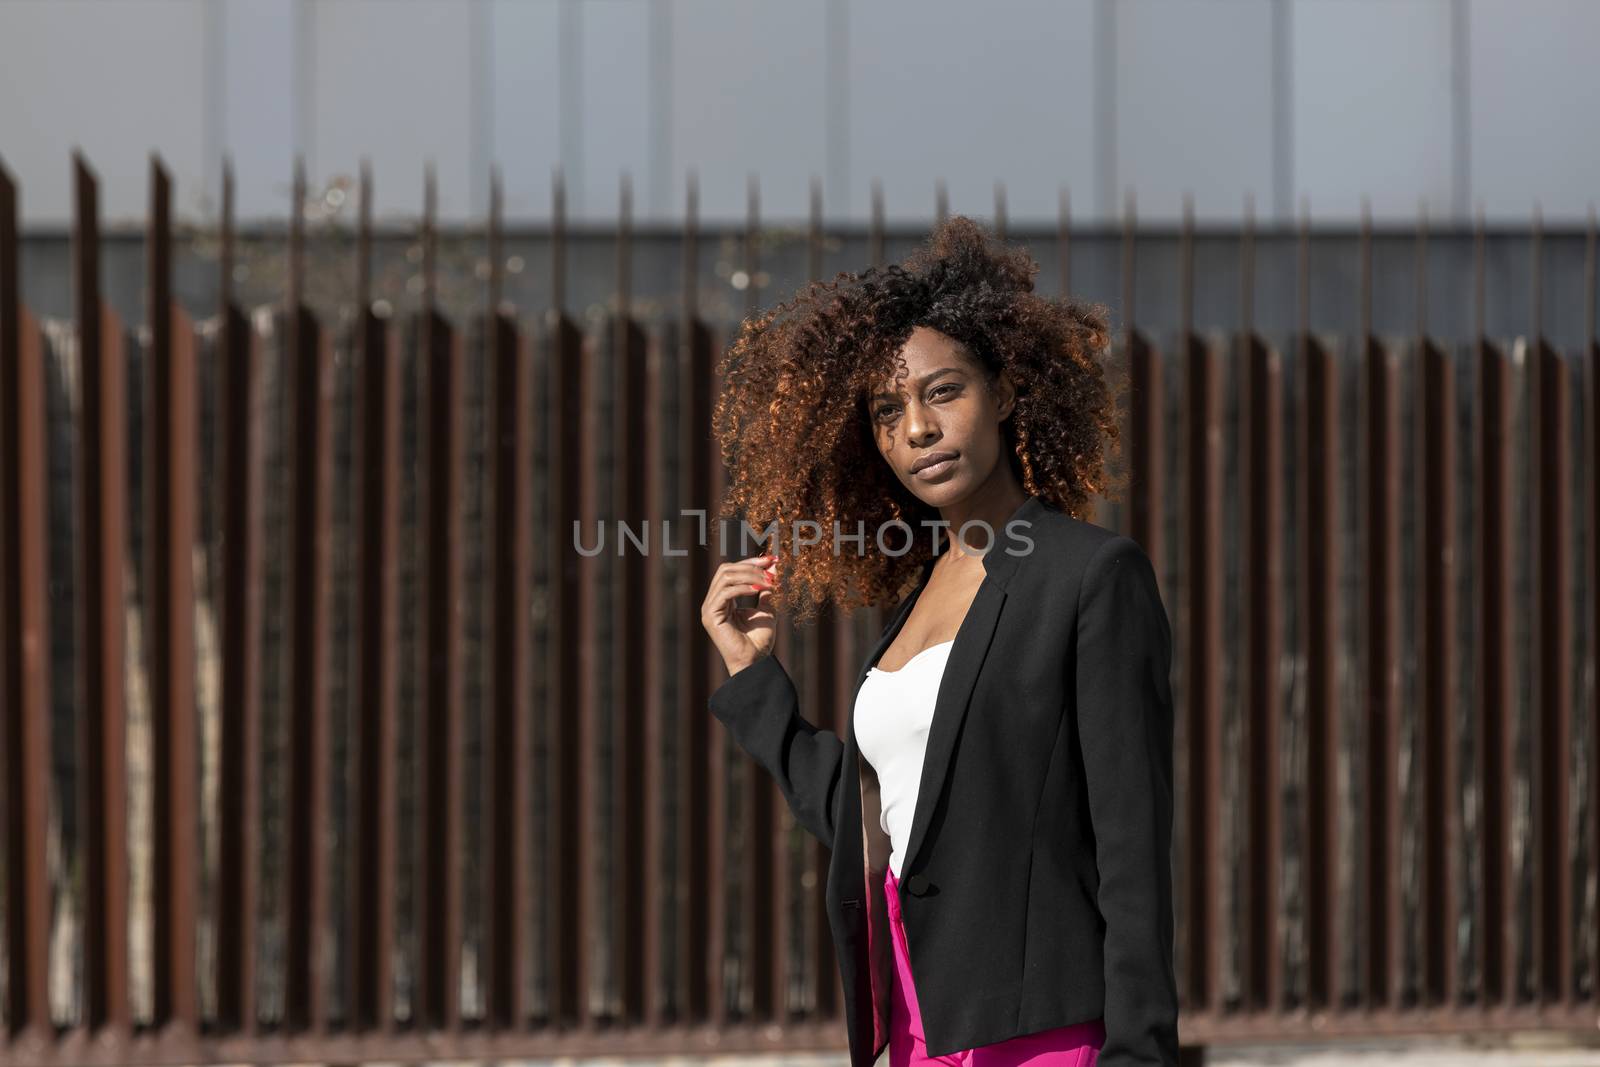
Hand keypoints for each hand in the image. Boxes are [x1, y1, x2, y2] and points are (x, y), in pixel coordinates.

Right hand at [701, 552, 778, 675]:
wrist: (754, 662)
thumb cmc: (759, 641)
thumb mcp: (766, 610)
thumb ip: (766, 590)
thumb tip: (773, 569)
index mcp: (723, 599)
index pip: (732, 571)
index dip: (751, 562)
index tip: (772, 560)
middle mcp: (713, 601)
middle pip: (726, 569)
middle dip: (750, 566)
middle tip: (771, 570)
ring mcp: (709, 608)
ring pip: (725, 577)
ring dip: (750, 576)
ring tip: (769, 582)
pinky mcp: (710, 615)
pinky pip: (725, 592)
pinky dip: (743, 587)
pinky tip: (759, 589)